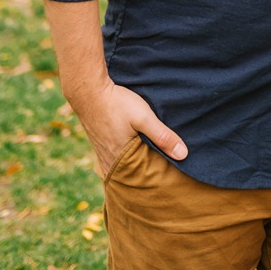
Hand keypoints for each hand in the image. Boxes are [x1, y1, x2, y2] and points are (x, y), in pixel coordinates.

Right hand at [67, 79, 186, 178]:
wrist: (87, 90)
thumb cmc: (115, 103)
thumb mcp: (143, 117)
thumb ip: (162, 135)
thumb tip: (183, 155)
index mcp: (120, 160)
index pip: (141, 180)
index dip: (155, 179)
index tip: (169, 179)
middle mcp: (109, 161)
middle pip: (131, 177)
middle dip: (144, 177)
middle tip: (161, 177)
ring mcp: (101, 154)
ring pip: (122, 168)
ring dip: (134, 168)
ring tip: (149, 165)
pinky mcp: (99, 145)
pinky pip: (113, 160)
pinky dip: (124, 160)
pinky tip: (131, 154)